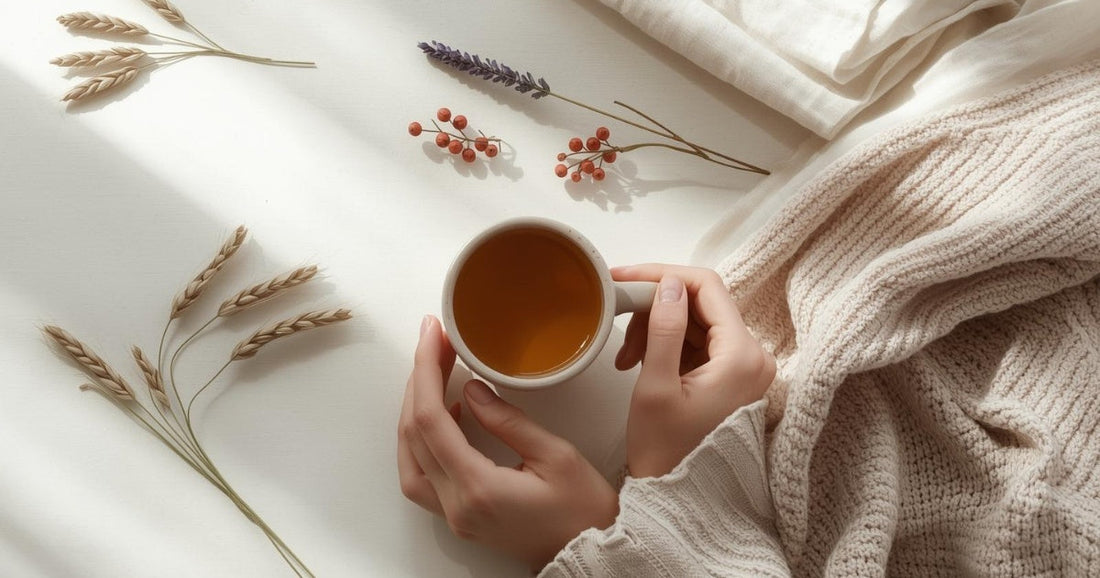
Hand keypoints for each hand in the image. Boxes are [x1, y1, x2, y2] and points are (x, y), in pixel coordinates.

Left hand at [398, 316, 618, 570]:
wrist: (596, 556)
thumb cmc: (585, 512)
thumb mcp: (556, 456)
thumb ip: (508, 421)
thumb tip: (470, 389)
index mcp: (478, 489)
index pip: (431, 420)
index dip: (426, 371)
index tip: (432, 335)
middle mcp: (456, 507)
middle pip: (413, 435)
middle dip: (418, 381)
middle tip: (434, 343)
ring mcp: (454, 516)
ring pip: (409, 458)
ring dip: (414, 411)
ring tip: (434, 373)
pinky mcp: (460, 517)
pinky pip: (424, 474)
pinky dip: (425, 439)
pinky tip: (447, 413)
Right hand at [613, 265, 774, 478]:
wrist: (681, 501)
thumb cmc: (667, 454)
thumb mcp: (656, 387)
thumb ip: (664, 329)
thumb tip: (667, 283)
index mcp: (742, 356)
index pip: (706, 286)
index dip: (662, 274)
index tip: (625, 277)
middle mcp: (754, 357)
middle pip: (701, 302)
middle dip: (656, 306)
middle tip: (620, 322)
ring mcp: (745, 368)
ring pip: (697, 321)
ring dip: (658, 326)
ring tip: (627, 356)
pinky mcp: (732, 378)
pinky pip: (699, 342)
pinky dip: (668, 344)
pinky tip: (641, 362)